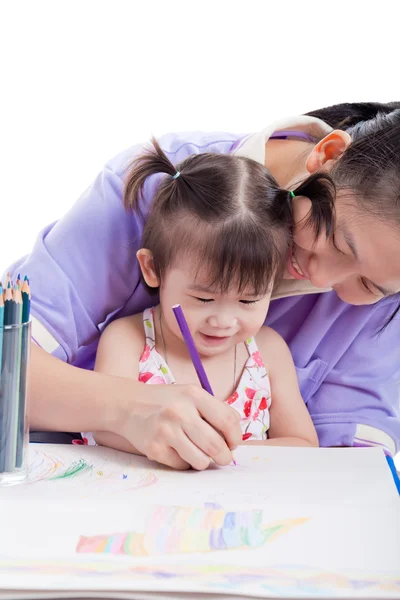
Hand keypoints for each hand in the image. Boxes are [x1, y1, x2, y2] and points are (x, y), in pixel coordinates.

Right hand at [118, 382, 241, 470]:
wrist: (128, 404)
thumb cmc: (166, 401)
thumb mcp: (190, 395)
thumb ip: (214, 411)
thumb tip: (236, 437)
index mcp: (193, 395)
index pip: (228, 420)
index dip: (236, 437)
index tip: (233, 443)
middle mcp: (180, 411)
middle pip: (216, 445)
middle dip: (225, 457)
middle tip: (223, 458)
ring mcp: (165, 431)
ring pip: (201, 461)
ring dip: (204, 461)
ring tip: (198, 452)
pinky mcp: (154, 448)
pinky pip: (182, 466)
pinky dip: (184, 462)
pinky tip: (176, 450)